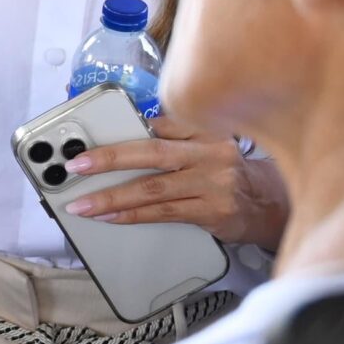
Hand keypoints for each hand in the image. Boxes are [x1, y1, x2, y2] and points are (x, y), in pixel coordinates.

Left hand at [64, 111, 288, 246]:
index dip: (122, 132)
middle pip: (152, 153)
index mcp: (206, 129)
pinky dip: (132, 215)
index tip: (90, 142)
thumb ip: (173, 136)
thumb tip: (126, 132)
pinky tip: (110, 217)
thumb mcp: (205, 144)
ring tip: (83, 204)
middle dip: (109, 159)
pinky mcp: (212, 211)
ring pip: (153, 189)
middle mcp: (212, 153)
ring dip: (112, 197)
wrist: (266, 204)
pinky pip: (162, 213)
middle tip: (77, 166)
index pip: (159, 126)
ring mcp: (213, 184)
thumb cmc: (223, 170)